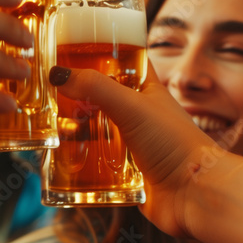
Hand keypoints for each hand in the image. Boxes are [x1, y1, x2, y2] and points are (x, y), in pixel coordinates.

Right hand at [50, 64, 216, 236]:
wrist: (193, 194)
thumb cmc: (175, 144)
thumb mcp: (132, 105)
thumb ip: (95, 87)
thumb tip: (58, 74)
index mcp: (148, 90)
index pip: (124, 61)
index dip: (103, 52)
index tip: (72, 48)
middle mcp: (140, 115)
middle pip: (104, 97)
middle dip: (79, 95)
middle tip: (51, 90)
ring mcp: (133, 144)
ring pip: (98, 130)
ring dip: (77, 128)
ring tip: (49, 124)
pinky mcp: (126, 172)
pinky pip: (98, 162)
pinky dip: (81, 160)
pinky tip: (63, 157)